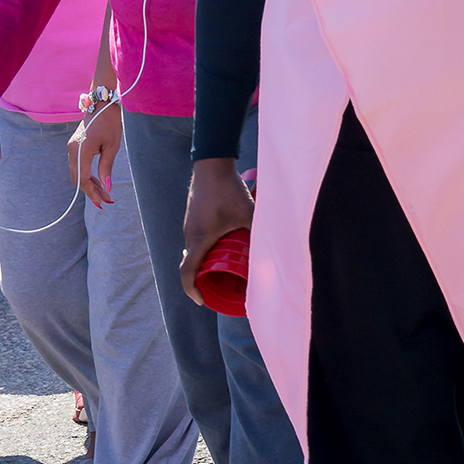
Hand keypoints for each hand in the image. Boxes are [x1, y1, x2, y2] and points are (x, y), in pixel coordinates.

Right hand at [69, 97, 122, 208]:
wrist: (101, 104)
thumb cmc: (109, 123)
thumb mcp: (112, 147)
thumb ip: (106, 168)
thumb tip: (107, 188)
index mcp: (81, 150)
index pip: (83, 179)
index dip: (92, 193)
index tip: (103, 202)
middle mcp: (72, 150)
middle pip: (77, 179)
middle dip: (91, 192)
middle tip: (106, 201)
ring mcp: (71, 148)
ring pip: (76, 174)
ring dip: (89, 185)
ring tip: (104, 194)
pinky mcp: (74, 147)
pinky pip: (77, 167)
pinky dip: (87, 176)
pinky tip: (98, 182)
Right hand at [180, 157, 254, 305]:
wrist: (212, 163)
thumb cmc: (228, 189)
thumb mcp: (249, 213)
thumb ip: (261, 230)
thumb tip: (277, 248)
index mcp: (200, 239)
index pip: (186, 272)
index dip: (191, 290)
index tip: (203, 300)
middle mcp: (190, 235)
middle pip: (191, 265)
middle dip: (202, 280)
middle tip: (219, 287)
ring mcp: (189, 226)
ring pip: (193, 252)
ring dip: (204, 263)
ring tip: (222, 268)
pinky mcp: (192, 218)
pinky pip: (195, 241)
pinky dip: (204, 250)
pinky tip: (220, 247)